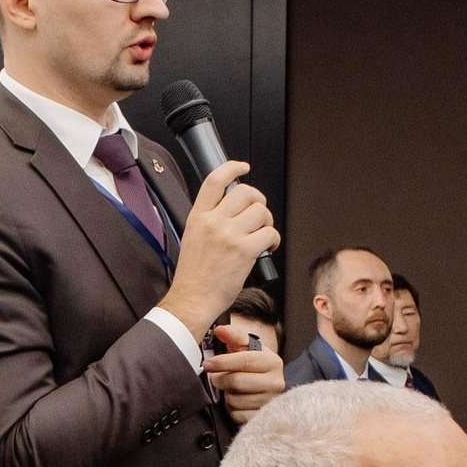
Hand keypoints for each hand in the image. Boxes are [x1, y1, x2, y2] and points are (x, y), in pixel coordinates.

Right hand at [158, 160, 276, 333]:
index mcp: (198, 217)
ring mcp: (229, 235)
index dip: (232, 168)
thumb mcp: (193, 238)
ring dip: (267, 222)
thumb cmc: (194, 275)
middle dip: (258, 201)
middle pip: (246, 192)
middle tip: (258, 214)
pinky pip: (270, 233)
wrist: (193, 299)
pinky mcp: (244, 251)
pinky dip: (273, 240)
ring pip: (261, 212)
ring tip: (262, 235)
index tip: (243, 167)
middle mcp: (213, 222)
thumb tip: (233, 208)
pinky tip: (267, 247)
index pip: (215, 180)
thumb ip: (210, 219)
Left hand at [204, 323, 285, 423]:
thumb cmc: (252, 366)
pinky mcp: (262, 417)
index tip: (207, 364)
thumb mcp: (246, 348)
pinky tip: (236, 402)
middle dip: (221, 380)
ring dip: (227, 396)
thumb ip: (234, 336)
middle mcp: (276, 382)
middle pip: (237, 382)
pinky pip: (237, 415)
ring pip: (235, 400)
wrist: (265, 388)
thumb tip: (219, 330)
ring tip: (232, 390)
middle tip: (218, 378)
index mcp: (273, 362)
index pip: (244, 361)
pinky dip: (231, 410)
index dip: (222, 362)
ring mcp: (270, 402)